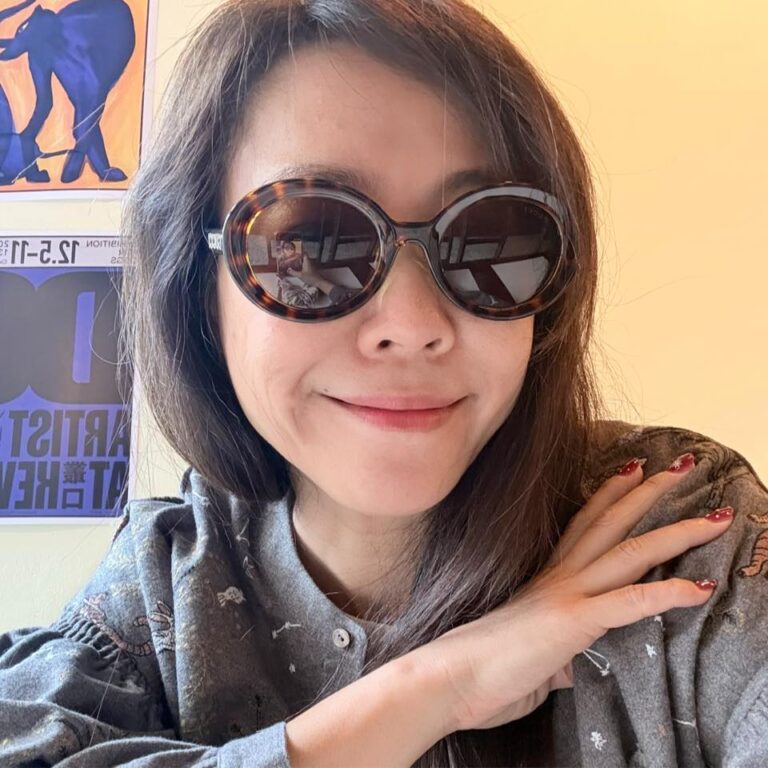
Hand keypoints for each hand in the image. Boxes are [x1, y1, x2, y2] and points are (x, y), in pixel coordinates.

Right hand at [287, 255, 317, 281]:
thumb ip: (293, 272)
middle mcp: (309, 262)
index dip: (298, 252)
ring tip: (292, 263)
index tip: (293, 252)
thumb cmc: (310, 278)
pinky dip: (300, 266)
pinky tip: (297, 269)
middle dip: (297, 257)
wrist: (319, 282)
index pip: (303, 252)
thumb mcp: (300, 275)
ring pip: (303, 261)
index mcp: (307, 261)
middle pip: (302, 257)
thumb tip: (288, 270)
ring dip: (298, 262)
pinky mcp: (310, 269)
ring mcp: (310, 265)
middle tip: (290, 258)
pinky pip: (304, 265)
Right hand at [421, 455, 733, 732]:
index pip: (584, 524)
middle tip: (682, 465)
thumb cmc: (486, 670)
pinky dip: (667, 592)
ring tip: (714, 516)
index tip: (632, 469)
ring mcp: (567, 594)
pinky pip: (629, 602)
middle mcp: (560, 576)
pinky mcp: (573, 620)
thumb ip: (558, 653)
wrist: (452, 677)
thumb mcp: (533, 655)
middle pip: (611, 522)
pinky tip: (700, 587)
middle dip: (649, 492)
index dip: (610, 494)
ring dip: (675, 531)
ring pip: (630, 551)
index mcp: (548, 579)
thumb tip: (570, 663)